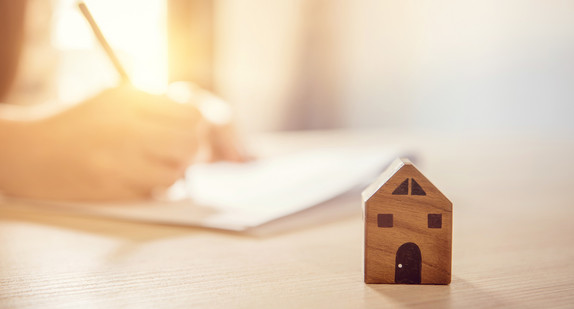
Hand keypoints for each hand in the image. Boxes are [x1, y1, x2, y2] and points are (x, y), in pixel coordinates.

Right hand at [0, 85, 201, 200]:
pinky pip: (155, 190)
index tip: (191, 133)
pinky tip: (142, 179)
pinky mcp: (112, 185)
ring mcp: (119, 157)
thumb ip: (156, 105)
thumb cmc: (78, 124)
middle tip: (178, 153)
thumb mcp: (115, 99)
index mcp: (130, 99)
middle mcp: (127, 125)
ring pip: (178, 170)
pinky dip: (157, 187)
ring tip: (157, 165)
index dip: (198, 127)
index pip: (192, 114)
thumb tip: (201, 122)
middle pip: (191, 142)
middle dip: (193, 151)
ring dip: (175, 172)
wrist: (30, 153)